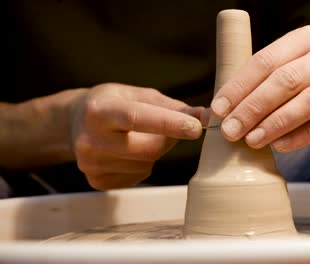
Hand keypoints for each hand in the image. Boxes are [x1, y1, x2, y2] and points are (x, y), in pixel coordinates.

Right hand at [70, 83, 205, 189]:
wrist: (76, 121)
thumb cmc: (115, 104)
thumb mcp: (139, 95)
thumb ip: (173, 107)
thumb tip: (207, 116)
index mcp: (100, 110)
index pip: (137, 118)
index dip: (169, 123)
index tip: (196, 127)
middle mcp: (90, 140)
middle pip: (148, 149)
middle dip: (168, 139)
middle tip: (172, 128)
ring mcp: (91, 164)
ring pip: (146, 164)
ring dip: (155, 151)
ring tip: (141, 136)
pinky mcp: (96, 181)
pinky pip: (138, 176)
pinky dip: (144, 164)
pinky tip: (130, 151)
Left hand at [211, 26, 309, 151]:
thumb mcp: (290, 70)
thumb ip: (258, 85)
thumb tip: (215, 111)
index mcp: (306, 38)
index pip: (266, 60)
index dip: (240, 86)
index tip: (219, 109)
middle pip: (286, 80)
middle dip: (254, 107)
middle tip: (231, 131)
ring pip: (308, 101)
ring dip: (275, 124)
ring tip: (252, 141)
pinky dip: (300, 136)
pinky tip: (279, 146)